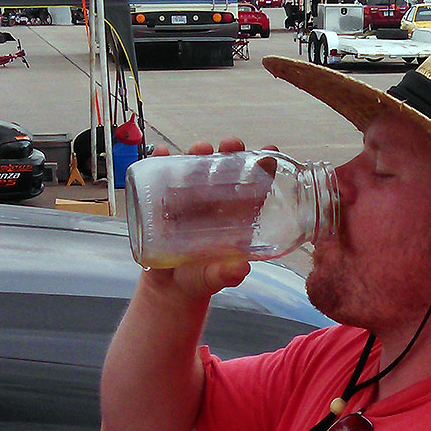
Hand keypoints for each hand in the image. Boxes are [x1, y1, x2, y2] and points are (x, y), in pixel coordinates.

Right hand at [141, 137, 278, 303]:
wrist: (171, 286)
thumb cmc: (202, 278)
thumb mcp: (216, 277)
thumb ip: (227, 274)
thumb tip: (240, 269)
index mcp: (235, 217)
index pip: (252, 189)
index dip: (262, 170)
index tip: (270, 153)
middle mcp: (214, 203)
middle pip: (224, 172)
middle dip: (229, 154)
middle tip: (231, 144)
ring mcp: (189, 200)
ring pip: (195, 170)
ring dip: (198, 154)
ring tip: (200, 148)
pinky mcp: (164, 201)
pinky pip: (161, 178)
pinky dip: (161, 163)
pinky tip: (162, 153)